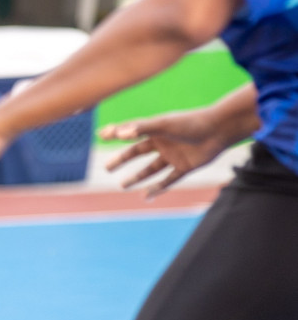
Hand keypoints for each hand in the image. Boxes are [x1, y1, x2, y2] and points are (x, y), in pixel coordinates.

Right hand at [100, 110, 236, 197]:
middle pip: (137, 153)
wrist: (219, 130)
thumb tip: (120, 134)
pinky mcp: (185, 167)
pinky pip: (169, 180)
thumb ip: (142, 128)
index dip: (115, 133)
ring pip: (151, 169)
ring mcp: (173, 156)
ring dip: (137, 177)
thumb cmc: (190, 123)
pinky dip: (158, 189)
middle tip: (106, 167)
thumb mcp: (163, 124)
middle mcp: (162, 143)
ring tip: (121, 185)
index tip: (100, 135)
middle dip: (121, 160)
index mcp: (155, 130)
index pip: (130, 132)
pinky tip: (146, 196)